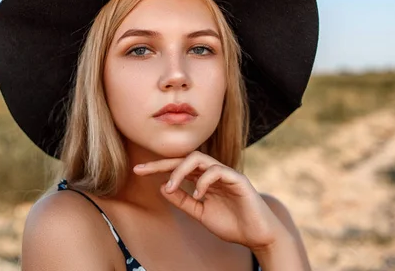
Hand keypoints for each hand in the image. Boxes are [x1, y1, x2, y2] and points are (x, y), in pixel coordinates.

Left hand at [132, 151, 293, 250]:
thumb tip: (162, 187)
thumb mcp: (201, 214)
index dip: (158, 167)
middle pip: (185, 158)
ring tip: (171, 187)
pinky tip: (198, 195)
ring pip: (199, 159)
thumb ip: (183, 201)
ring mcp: (226, 174)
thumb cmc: (232, 224)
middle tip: (142, 170)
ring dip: (180, 171)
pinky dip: (203, 181)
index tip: (137, 170)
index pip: (178, 166)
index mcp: (204, 179)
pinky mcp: (238, 179)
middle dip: (162, 162)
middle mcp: (214, 172)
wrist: (258, 236)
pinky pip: (217, 171)